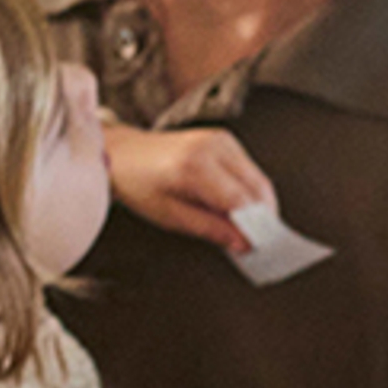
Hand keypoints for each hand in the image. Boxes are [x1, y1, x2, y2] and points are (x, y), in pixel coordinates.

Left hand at [105, 122, 274, 254]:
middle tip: (257, 242)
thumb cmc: (139, 185)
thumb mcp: (170, 216)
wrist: (125, 154)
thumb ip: (210, 229)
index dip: (254, 227)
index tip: (259, 248)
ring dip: (259, 205)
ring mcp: (221, 140)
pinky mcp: (225, 139)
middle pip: (256, 189)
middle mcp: (213, 147)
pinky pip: (250, 170)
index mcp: (194, 167)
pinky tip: (238, 207)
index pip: (240, 201)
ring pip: (258, 179)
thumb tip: (244, 243)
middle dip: (262, 218)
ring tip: (246, 226)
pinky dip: (250, 191)